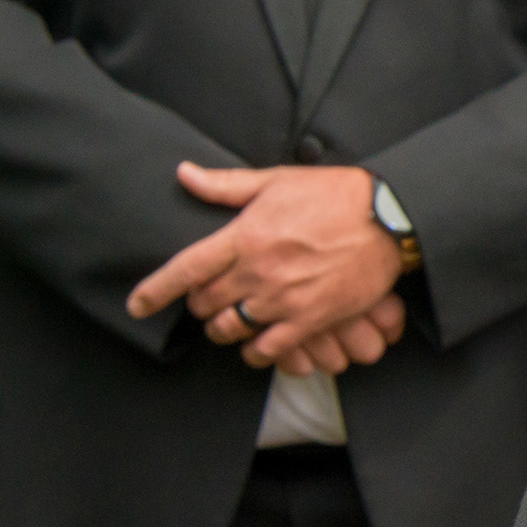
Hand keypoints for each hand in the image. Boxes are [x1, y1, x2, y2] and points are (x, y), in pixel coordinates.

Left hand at [125, 162, 406, 369]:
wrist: (388, 217)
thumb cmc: (334, 194)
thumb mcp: (276, 180)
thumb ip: (225, 185)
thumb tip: (183, 174)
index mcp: (244, 236)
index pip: (185, 269)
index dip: (154, 290)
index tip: (137, 305)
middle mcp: (258, 271)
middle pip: (205, 303)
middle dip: (200, 304)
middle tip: (208, 300)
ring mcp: (284, 298)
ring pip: (231, 329)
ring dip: (223, 329)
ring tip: (230, 322)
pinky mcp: (311, 318)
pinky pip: (268, 349)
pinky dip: (254, 352)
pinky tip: (255, 346)